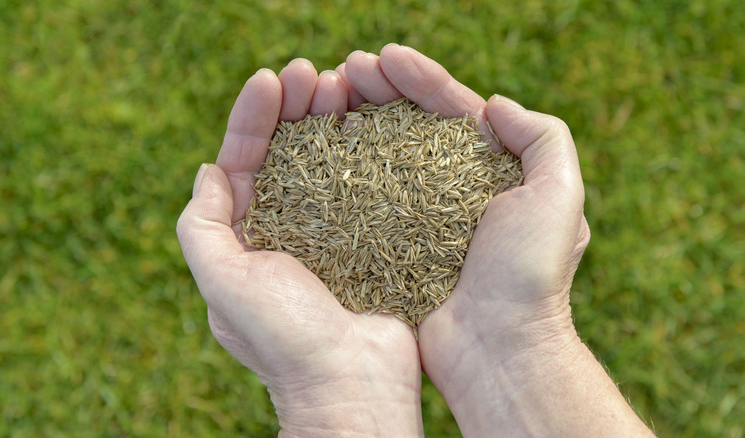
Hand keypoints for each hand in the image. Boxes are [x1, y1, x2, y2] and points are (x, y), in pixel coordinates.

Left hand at [177, 60, 422, 435]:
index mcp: (245, 239)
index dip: (252, 118)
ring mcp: (331, 236)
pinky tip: (376, 124)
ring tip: (344, 86)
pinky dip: (367, 152)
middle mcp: (286, 233)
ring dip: (331, 122)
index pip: (243, 163)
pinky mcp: (371, 241)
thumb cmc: (285, 341)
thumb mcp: (223, 285)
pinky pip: (367, 187)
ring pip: (328, 164)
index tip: (272, 80)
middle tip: (313, 73)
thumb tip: (209, 171)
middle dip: (294, 110)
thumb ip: (203, 229)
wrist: (353, 387)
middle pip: (286, 155)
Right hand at [342, 44, 653, 435]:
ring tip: (326, 95)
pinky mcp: (389, 245)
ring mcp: (417, 217)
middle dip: (380, 91)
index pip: (452, 110)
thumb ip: (542, 138)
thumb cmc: (530, 274)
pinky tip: (321, 148)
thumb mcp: (558, 196)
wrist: (498, 349)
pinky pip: (362, 200)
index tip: (384, 56)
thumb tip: (493, 105)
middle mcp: (452, 190)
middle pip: (410, 125)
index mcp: (492, 171)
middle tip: (345, 70)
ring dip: (356, 121)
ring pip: (382, 156)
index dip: (420, 79)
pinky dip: (343, 170)